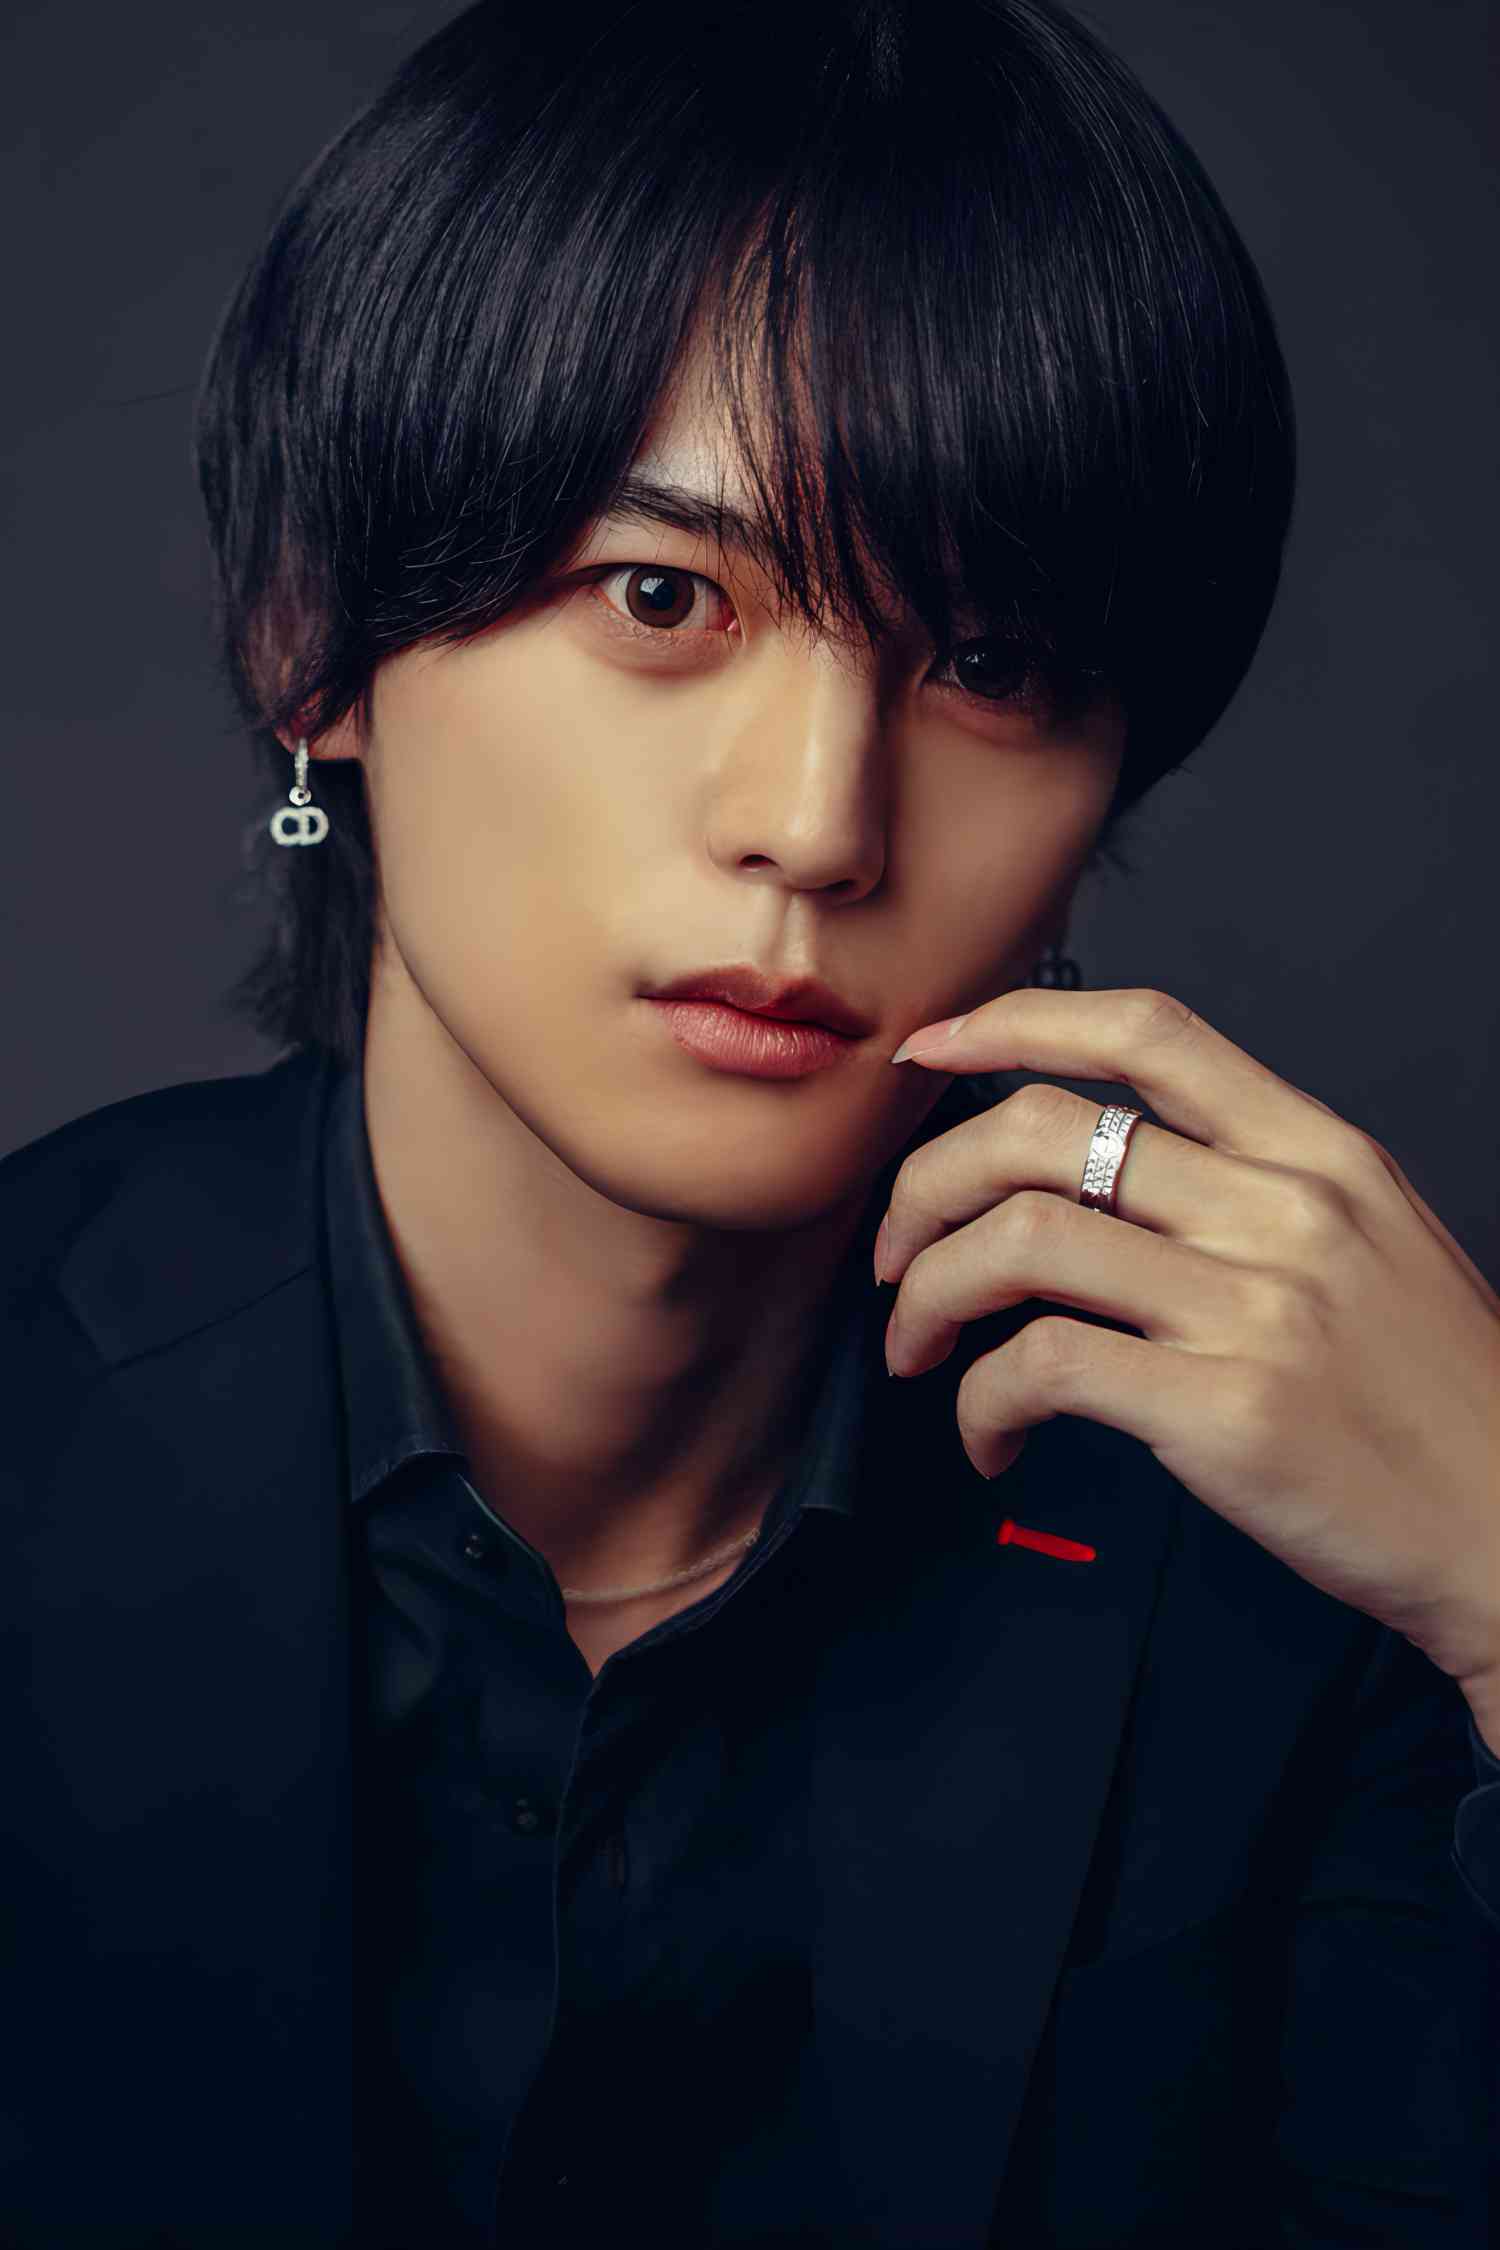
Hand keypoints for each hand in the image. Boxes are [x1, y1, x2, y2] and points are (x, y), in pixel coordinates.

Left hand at [877, 986, 1499, 1719]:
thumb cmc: (1437, 1400)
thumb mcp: (1374, 1244)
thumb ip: (1254, 1188)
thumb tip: (1101, 1169)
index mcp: (1319, 1154)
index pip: (1145, 1031)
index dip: (1011, 1022)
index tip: (931, 1054)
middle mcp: (1285, 1210)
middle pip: (1043, 1129)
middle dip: (925, 1184)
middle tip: (897, 1250)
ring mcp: (1254, 1308)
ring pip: (1018, 1239)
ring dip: (928, 1294)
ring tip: (919, 1345)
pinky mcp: (1222, 1411)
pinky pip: (1038, 1368)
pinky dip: (978, 1403)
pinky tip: (989, 1438)